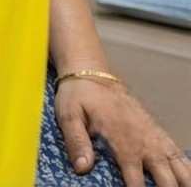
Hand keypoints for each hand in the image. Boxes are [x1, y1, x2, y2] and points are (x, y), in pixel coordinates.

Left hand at [55, 77, 190, 184]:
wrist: (91, 73)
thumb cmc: (78, 96)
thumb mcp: (69, 115)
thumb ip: (76, 141)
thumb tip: (82, 168)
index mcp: (122, 142)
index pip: (135, 181)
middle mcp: (143, 141)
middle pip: (165, 178)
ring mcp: (153, 135)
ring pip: (177, 166)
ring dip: (183, 181)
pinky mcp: (156, 130)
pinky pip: (177, 151)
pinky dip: (185, 166)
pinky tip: (188, 178)